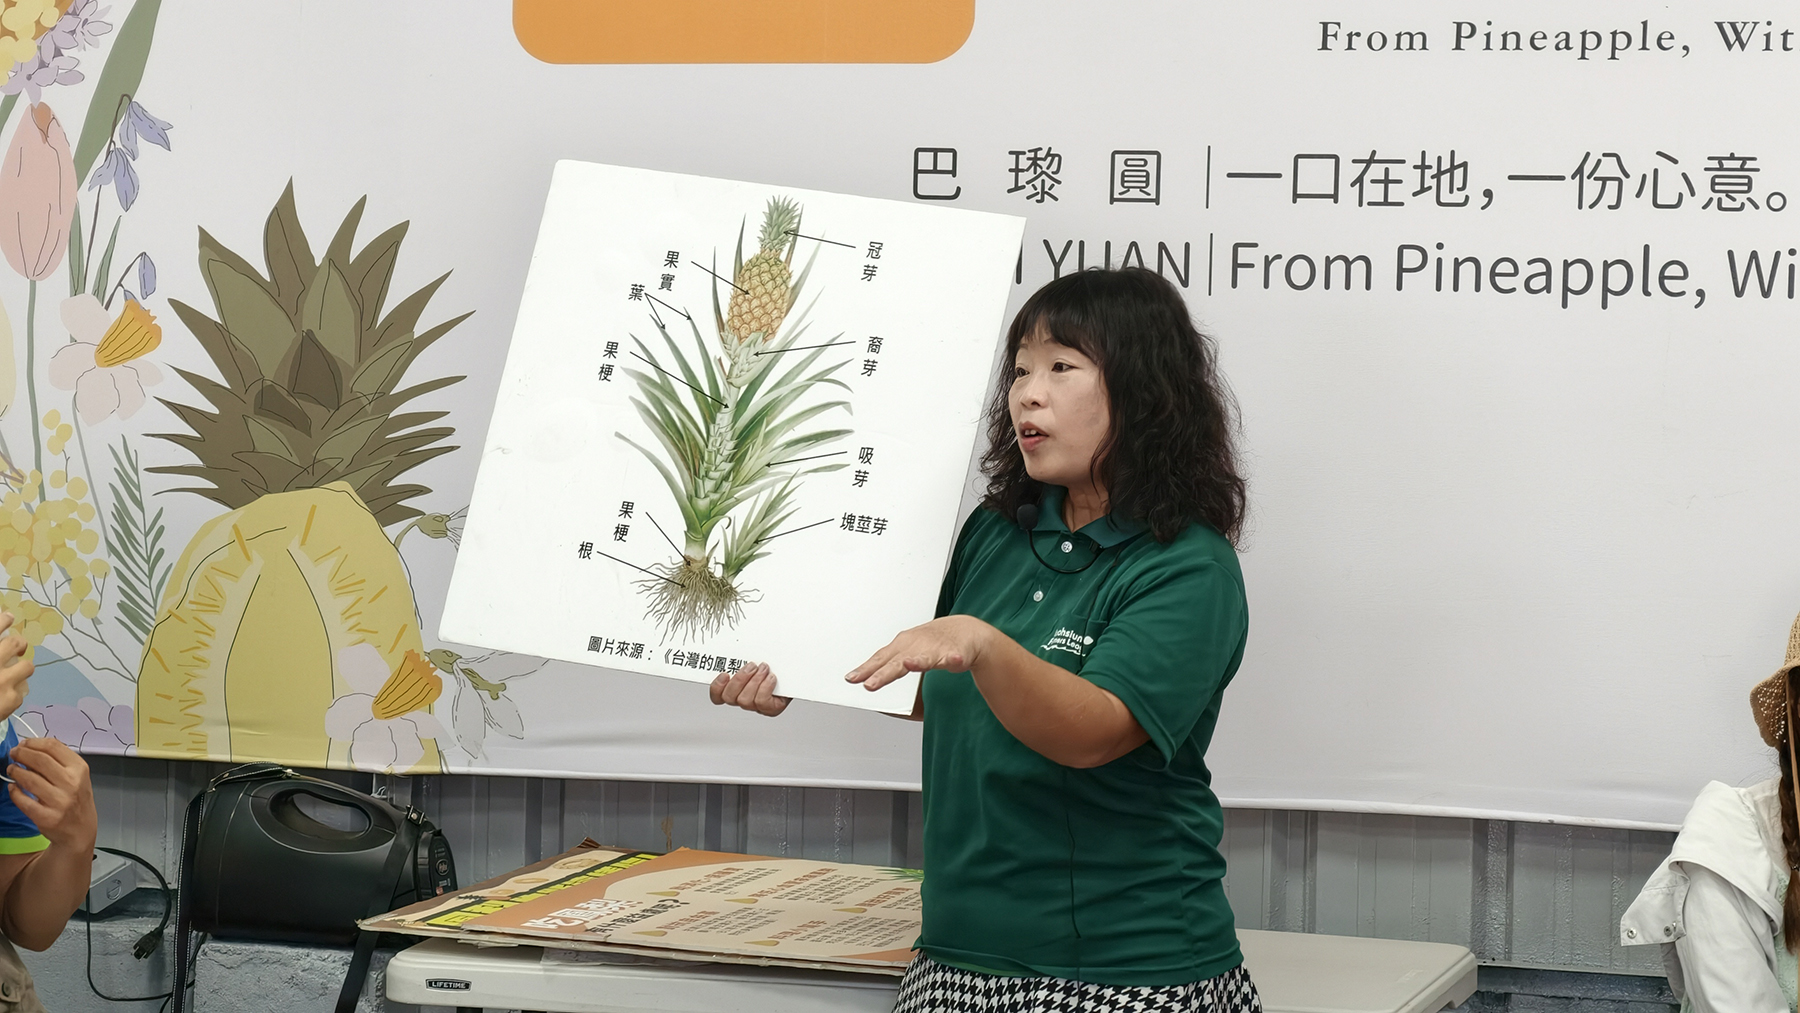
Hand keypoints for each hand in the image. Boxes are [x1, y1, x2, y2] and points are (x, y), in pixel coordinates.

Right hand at [0, 613, 28, 719]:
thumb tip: (2, 635)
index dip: (3, 621)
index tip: (8, 617)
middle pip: (15, 643)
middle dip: (17, 643)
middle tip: (17, 645)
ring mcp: (4, 682)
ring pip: (26, 666)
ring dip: (20, 667)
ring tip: (13, 672)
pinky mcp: (12, 700)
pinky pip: (22, 690)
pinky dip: (15, 691)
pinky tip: (6, 694)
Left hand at [8, 738, 94, 849]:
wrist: (80, 830)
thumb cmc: (77, 799)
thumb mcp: (77, 776)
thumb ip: (59, 761)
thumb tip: (31, 747)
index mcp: (79, 769)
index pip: (53, 747)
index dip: (33, 742)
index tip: (23, 744)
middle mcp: (71, 783)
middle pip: (40, 760)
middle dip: (21, 754)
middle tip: (13, 754)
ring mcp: (59, 801)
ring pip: (29, 779)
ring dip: (15, 771)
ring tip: (11, 769)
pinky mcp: (47, 817)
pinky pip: (23, 801)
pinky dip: (14, 792)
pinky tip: (13, 787)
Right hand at [709, 662, 789, 716]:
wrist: (796, 673)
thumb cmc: (775, 665)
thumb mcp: (757, 657)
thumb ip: (744, 654)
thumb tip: (737, 640)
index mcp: (736, 689)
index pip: (718, 696)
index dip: (717, 687)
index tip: (724, 674)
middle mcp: (744, 699)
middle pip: (730, 697)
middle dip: (740, 679)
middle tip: (751, 666)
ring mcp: (757, 706)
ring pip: (745, 701)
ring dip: (755, 681)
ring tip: (764, 669)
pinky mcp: (770, 710)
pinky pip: (762, 703)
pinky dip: (765, 688)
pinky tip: (771, 678)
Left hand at [845, 615, 994, 690]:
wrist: (965, 631)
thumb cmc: (930, 642)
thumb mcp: (906, 650)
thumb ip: (887, 665)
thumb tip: (866, 678)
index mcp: (902, 646)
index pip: (880, 659)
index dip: (866, 669)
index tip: (851, 679)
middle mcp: (916, 646)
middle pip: (897, 662)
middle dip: (883, 674)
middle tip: (869, 685)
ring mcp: (935, 649)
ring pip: (924, 658)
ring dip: (916, 662)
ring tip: (908, 664)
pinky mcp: (955, 654)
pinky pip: (953, 658)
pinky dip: (953, 659)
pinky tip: (954, 660)